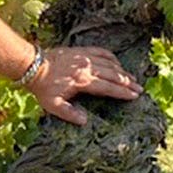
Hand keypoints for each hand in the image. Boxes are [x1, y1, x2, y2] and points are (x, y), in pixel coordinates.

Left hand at [25, 46, 141, 125]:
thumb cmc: (42, 88)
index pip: (107, 87)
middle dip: (127, 82)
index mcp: (82, 81)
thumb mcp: (53, 105)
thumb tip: (85, 121)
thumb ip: (69, 114)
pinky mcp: (80, 51)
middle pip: (113, 75)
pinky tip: (117, 63)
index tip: (135, 95)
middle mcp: (86, 68)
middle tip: (139, 88)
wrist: (33, 66)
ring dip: (122, 71)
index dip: (122, 92)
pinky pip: (101, 52)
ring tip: (132, 78)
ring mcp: (84, 57)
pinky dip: (111, 58)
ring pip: (109, 63)